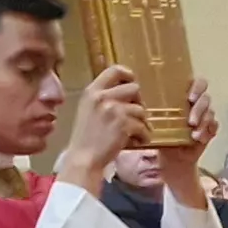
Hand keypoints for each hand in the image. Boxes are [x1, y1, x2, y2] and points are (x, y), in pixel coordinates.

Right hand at [51, 65, 145, 191]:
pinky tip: (137, 142)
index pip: (114, 70)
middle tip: (136, 115)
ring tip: (135, 134)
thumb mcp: (88, 110)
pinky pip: (143, 127)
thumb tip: (128, 92)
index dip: (128, 74)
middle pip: (134, 88)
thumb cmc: (86, 138)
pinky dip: (143, 136)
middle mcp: (102, 97)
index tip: (132, 82)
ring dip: (142, 123)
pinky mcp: (123, 124)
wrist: (83, 158)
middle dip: (138, 102)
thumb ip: (103, 98)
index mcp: (92, 91)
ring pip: (141, 110)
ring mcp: (113, 109)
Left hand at [154, 76, 218, 200]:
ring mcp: (204, 117)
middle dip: (200, 108)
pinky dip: (208, 131)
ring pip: (210, 112)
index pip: (197, 83)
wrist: (171, 159)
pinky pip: (214, 126)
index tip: (189, 98)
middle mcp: (196, 104)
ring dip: (204, 122)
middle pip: (205, 97)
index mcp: (183, 97)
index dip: (197, 87)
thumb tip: (134, 100)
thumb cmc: (161, 136)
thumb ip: (149, 109)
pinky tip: (200, 138)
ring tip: (194, 134)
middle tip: (191, 121)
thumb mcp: (154, 121)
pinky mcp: (209, 130)